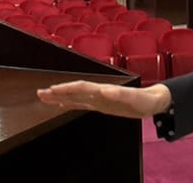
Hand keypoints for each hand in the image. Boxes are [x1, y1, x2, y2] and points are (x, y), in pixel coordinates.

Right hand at [36, 80, 171, 118]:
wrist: (152, 102)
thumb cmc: (144, 100)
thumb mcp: (134, 99)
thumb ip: (120, 95)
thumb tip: (105, 90)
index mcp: (104, 90)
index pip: (82, 87)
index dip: (67, 88)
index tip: (53, 89)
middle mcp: (99, 93)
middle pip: (74, 90)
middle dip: (57, 91)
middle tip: (40, 93)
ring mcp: (99, 99)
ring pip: (75, 97)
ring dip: (60, 96)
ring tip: (44, 96)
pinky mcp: (101, 105)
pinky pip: (82, 104)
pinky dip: (70, 103)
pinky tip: (61, 103)